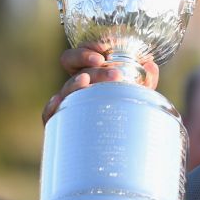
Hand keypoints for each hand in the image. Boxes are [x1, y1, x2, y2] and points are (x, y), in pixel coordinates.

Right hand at [42, 47, 159, 123]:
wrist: (117, 152)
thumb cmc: (126, 117)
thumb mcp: (137, 96)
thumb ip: (145, 81)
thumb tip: (150, 65)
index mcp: (91, 74)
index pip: (82, 53)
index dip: (87, 47)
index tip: (104, 49)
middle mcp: (77, 86)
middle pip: (70, 63)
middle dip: (84, 58)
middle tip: (102, 65)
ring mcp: (68, 104)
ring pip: (64, 88)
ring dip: (74, 82)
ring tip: (86, 81)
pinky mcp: (61, 124)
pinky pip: (49, 115)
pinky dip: (51, 107)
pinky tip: (59, 102)